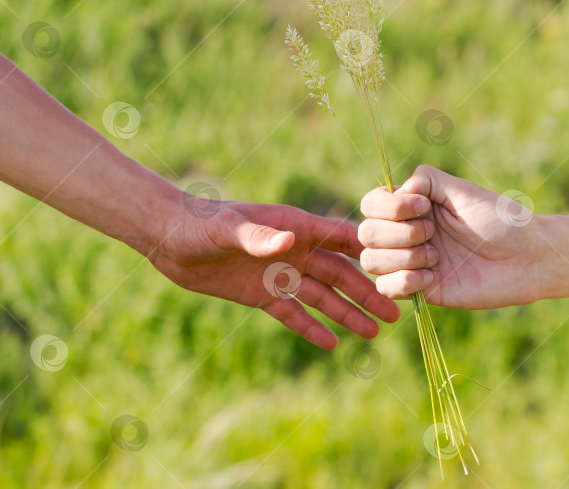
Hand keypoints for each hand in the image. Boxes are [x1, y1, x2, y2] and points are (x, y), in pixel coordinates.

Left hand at [148, 194, 399, 349]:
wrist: (169, 239)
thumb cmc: (199, 223)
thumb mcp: (227, 229)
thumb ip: (258, 236)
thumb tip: (286, 242)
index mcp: (293, 226)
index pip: (340, 238)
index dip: (369, 251)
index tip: (400, 264)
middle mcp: (293, 250)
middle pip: (339, 274)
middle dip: (366, 293)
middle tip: (395, 314)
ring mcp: (279, 273)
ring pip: (321, 297)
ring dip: (346, 314)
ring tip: (374, 333)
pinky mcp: (261, 295)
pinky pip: (292, 314)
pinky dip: (310, 328)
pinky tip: (331, 344)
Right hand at [358, 165, 547, 309]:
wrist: (526, 258)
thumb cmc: (500, 220)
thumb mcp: (462, 190)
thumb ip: (426, 180)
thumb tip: (396, 192)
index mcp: (411, 207)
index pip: (370, 203)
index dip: (388, 206)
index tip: (423, 206)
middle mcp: (404, 234)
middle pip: (365, 233)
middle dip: (397, 233)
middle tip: (433, 232)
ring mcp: (408, 263)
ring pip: (370, 261)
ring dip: (402, 257)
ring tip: (436, 256)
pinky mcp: (418, 290)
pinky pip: (386, 288)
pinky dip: (405, 281)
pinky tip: (433, 277)